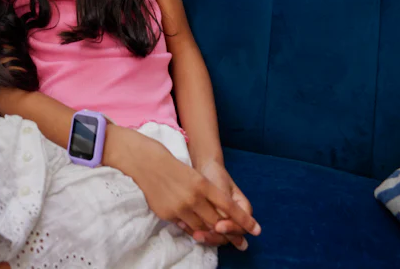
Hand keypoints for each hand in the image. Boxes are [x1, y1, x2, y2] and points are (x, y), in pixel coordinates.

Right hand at [116, 134, 260, 244]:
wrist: (143, 160)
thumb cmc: (169, 162)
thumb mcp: (193, 174)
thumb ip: (205, 192)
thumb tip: (217, 209)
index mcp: (202, 184)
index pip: (228, 206)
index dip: (243, 220)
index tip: (256, 229)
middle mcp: (193, 197)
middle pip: (216, 222)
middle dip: (227, 231)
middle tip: (236, 239)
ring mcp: (179, 207)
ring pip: (201, 228)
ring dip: (209, 232)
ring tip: (214, 233)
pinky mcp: (167, 214)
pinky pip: (184, 226)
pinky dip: (191, 227)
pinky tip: (192, 225)